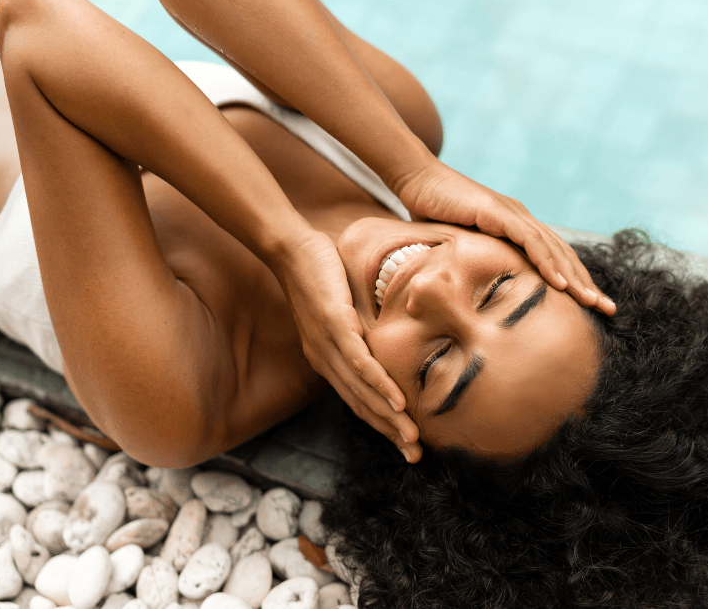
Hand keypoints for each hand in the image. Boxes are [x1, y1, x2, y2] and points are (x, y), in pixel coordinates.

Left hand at [271, 230, 422, 461]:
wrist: (292, 249)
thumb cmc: (321, 275)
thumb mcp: (346, 310)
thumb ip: (365, 330)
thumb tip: (391, 337)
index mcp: (328, 360)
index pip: (358, 401)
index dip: (382, 425)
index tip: (406, 444)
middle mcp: (326, 361)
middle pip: (361, 406)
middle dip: (389, 434)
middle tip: (415, 458)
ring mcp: (328, 346)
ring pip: (362, 392)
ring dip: (389, 418)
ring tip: (411, 439)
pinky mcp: (334, 326)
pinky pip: (359, 363)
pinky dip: (379, 386)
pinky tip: (397, 403)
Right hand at [396, 163, 615, 315]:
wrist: (417, 180)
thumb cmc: (434, 214)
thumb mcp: (461, 246)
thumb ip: (477, 262)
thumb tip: (477, 296)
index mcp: (518, 228)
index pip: (555, 258)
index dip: (576, 282)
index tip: (593, 307)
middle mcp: (522, 220)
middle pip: (563, 255)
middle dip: (586, 284)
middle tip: (608, 309)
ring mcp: (512, 214)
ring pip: (552, 250)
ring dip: (573, 278)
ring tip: (590, 302)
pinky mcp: (498, 212)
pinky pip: (528, 240)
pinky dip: (546, 262)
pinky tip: (559, 283)